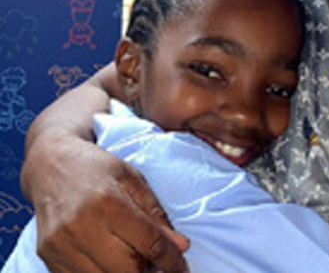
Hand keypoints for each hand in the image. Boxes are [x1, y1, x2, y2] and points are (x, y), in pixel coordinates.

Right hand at [25, 131, 188, 272]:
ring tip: (137, 262)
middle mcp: (82, 226)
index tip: (182, 268)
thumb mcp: (133, 180)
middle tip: (158, 264)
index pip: (149, 243)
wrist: (51, 164)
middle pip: (127, 271)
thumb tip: (180, 247)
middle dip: (149, 272)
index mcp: (109, 203)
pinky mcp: (47, 256)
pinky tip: (112, 262)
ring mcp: (60, 245)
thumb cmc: (98, 169)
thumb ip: (156, 214)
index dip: (171, 261)